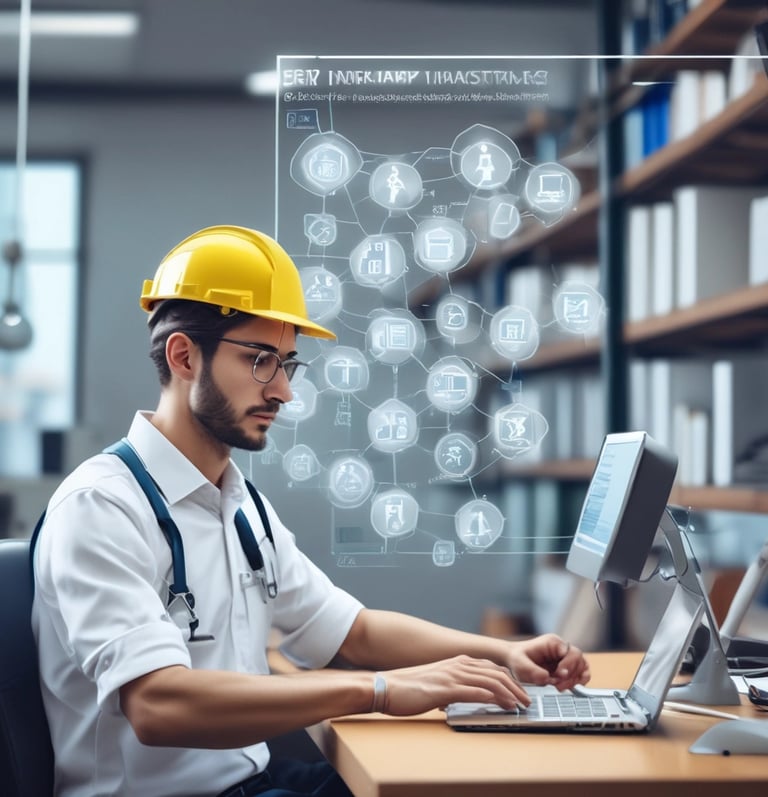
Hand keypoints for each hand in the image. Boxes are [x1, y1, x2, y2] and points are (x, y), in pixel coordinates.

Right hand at [376, 655, 526, 715]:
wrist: (386, 687)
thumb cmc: (409, 688)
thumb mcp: (436, 682)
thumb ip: (452, 686)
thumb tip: (462, 698)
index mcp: (456, 662)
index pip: (490, 667)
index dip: (508, 678)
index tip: (520, 691)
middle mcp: (456, 665)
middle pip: (495, 672)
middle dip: (515, 686)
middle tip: (526, 701)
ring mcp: (451, 676)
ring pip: (488, 680)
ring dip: (508, 692)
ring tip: (519, 704)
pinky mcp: (444, 689)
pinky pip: (472, 691)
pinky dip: (490, 696)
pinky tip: (500, 703)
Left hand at [505, 634, 589, 690]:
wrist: (513, 660)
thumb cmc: (517, 659)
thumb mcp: (520, 664)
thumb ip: (532, 671)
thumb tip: (546, 678)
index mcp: (553, 643)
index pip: (571, 652)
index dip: (569, 665)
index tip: (559, 675)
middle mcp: (562, 649)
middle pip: (580, 661)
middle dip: (570, 675)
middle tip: (557, 684)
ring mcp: (565, 658)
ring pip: (582, 668)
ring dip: (574, 680)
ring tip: (559, 687)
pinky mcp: (566, 668)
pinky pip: (580, 674)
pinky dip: (576, 682)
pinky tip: (564, 686)